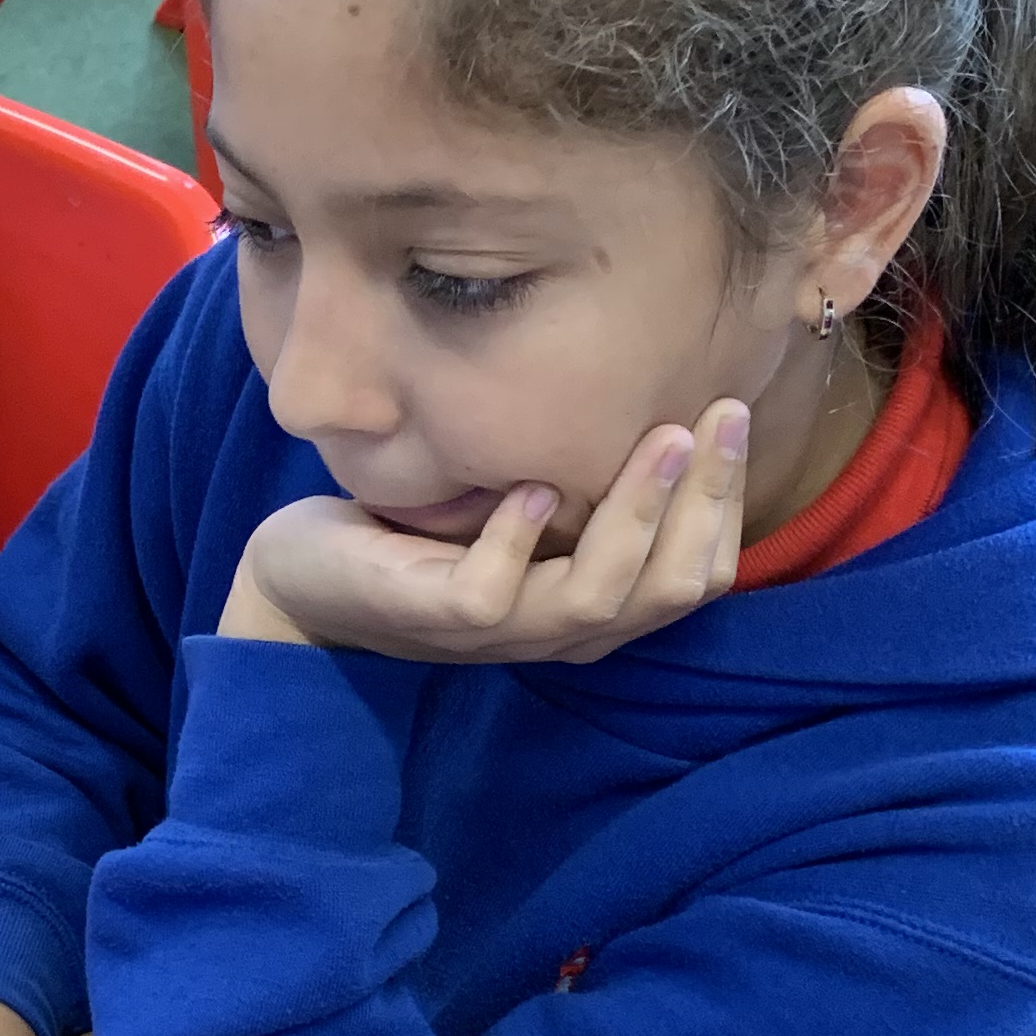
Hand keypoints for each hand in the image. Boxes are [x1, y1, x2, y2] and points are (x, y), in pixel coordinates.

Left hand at [219, 408, 750, 667]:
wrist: (305, 581)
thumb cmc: (418, 537)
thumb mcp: (517, 508)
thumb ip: (580, 486)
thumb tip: (654, 403)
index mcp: (589, 608)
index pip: (694, 577)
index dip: (725, 505)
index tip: (730, 415)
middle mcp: (556, 631)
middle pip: (667, 588)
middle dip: (705, 502)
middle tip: (720, 414)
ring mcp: (498, 632)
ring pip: (597, 595)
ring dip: (636, 516)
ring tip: (662, 439)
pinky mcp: (435, 618)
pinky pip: (492, 592)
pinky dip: (517, 540)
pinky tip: (532, 488)